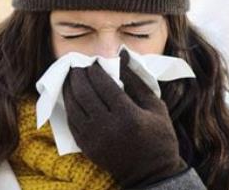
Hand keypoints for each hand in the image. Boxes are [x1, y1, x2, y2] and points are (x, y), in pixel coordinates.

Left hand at [62, 49, 186, 187]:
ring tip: (71, 77)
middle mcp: (108, 126)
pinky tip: (71, 96)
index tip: (93, 62)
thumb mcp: (156, 107)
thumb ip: (137, 80)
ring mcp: (94, 138)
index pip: (103, 85)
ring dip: (69, 88)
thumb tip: (123, 55)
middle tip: (78, 66)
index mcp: (128, 115)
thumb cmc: (159, 137)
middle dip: (78, 75)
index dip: (95, 70)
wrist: (151, 173)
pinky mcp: (86, 147)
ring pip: (73, 106)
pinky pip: (71, 121)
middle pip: (84, 93)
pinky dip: (69, 106)